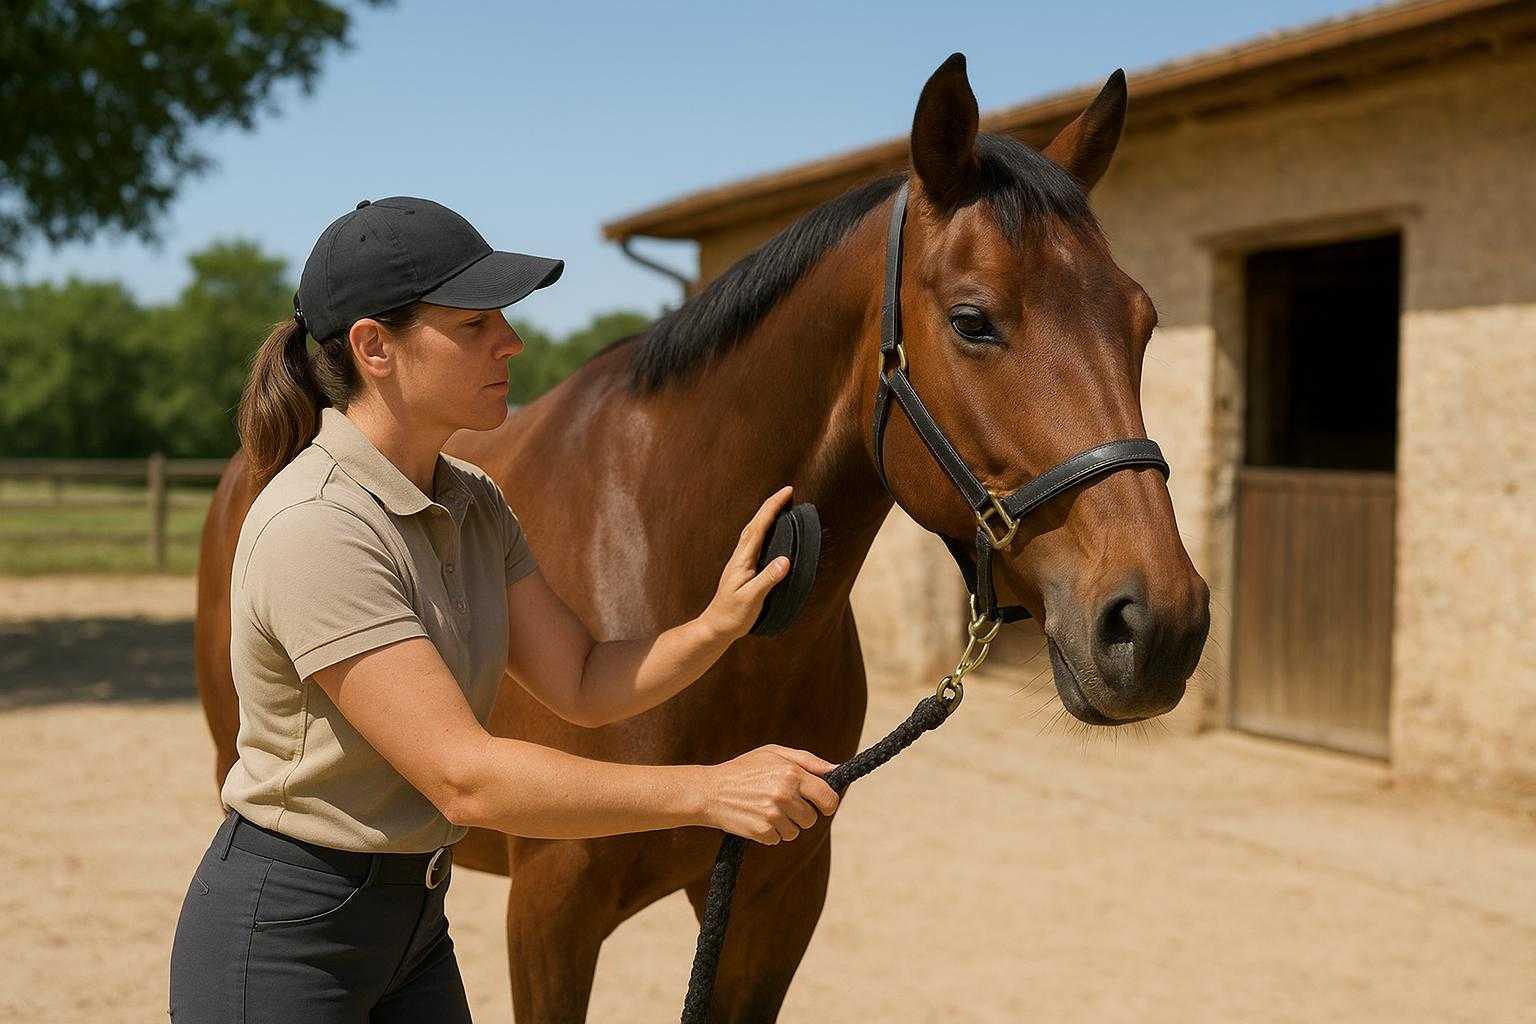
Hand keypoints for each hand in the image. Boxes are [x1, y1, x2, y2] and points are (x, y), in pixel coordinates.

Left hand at [699, 484, 793, 642]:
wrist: (716, 627)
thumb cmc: (733, 615)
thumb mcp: (751, 598)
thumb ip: (767, 579)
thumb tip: (785, 560)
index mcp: (742, 559)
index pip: (759, 527)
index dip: (773, 508)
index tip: (787, 492)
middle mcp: (740, 556)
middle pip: (755, 523)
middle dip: (771, 505)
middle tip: (787, 492)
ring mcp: (741, 561)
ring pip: (754, 530)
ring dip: (767, 515)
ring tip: (781, 505)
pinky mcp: (743, 568)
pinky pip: (755, 541)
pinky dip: (764, 529)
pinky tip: (770, 531)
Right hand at [700, 745, 840, 843]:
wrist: (709, 791)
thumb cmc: (744, 769)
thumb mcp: (774, 753)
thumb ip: (808, 760)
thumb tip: (836, 769)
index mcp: (792, 773)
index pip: (828, 798)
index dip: (828, 804)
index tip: (822, 805)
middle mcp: (785, 794)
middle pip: (812, 818)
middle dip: (801, 813)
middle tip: (782, 802)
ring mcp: (773, 815)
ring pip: (796, 831)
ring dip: (785, 824)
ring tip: (765, 809)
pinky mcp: (762, 832)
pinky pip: (779, 839)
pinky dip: (770, 833)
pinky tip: (756, 818)